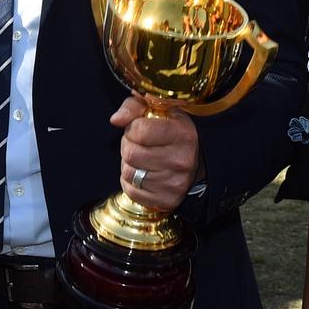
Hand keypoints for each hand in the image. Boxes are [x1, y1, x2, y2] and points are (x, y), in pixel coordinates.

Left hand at [110, 94, 201, 210]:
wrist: (191, 161)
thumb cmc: (168, 131)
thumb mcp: (155, 110)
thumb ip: (133, 107)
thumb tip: (116, 119)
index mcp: (182, 134)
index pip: (140, 130)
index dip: (132, 129)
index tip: (138, 129)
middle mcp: (182, 160)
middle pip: (131, 154)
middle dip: (128, 147)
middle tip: (137, 145)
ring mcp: (176, 183)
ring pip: (129, 173)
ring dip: (129, 165)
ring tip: (141, 159)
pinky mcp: (168, 200)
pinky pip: (132, 191)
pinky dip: (131, 182)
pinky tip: (142, 174)